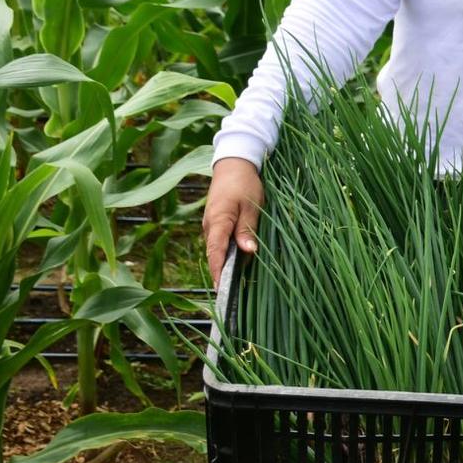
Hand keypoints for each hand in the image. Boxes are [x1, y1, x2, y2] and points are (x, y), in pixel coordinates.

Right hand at [203, 157, 264, 282]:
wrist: (233, 166)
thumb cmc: (245, 184)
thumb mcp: (252, 206)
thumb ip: (248, 229)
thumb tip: (248, 252)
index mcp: (218, 222)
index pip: (216, 253)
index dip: (218, 272)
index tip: (222, 291)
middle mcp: (210, 227)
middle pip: (215, 255)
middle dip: (222, 275)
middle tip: (232, 296)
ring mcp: (211, 226)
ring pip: (218, 250)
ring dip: (225, 265)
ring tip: (236, 286)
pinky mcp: (216, 224)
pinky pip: (220, 243)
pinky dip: (227, 254)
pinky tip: (238, 264)